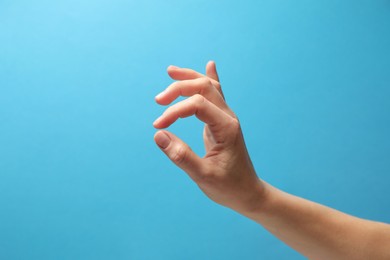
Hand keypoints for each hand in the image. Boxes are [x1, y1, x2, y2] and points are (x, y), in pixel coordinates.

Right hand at [153, 61, 264, 213]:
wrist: (247, 192)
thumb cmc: (228, 187)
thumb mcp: (203, 176)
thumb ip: (181, 156)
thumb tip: (158, 135)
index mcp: (226, 128)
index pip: (197, 105)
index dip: (174, 111)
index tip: (157, 126)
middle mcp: (228, 117)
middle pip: (204, 88)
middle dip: (179, 88)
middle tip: (158, 100)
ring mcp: (226, 118)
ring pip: (210, 87)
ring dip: (189, 78)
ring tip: (171, 71)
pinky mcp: (221, 122)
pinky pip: (216, 95)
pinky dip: (209, 79)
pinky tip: (210, 65)